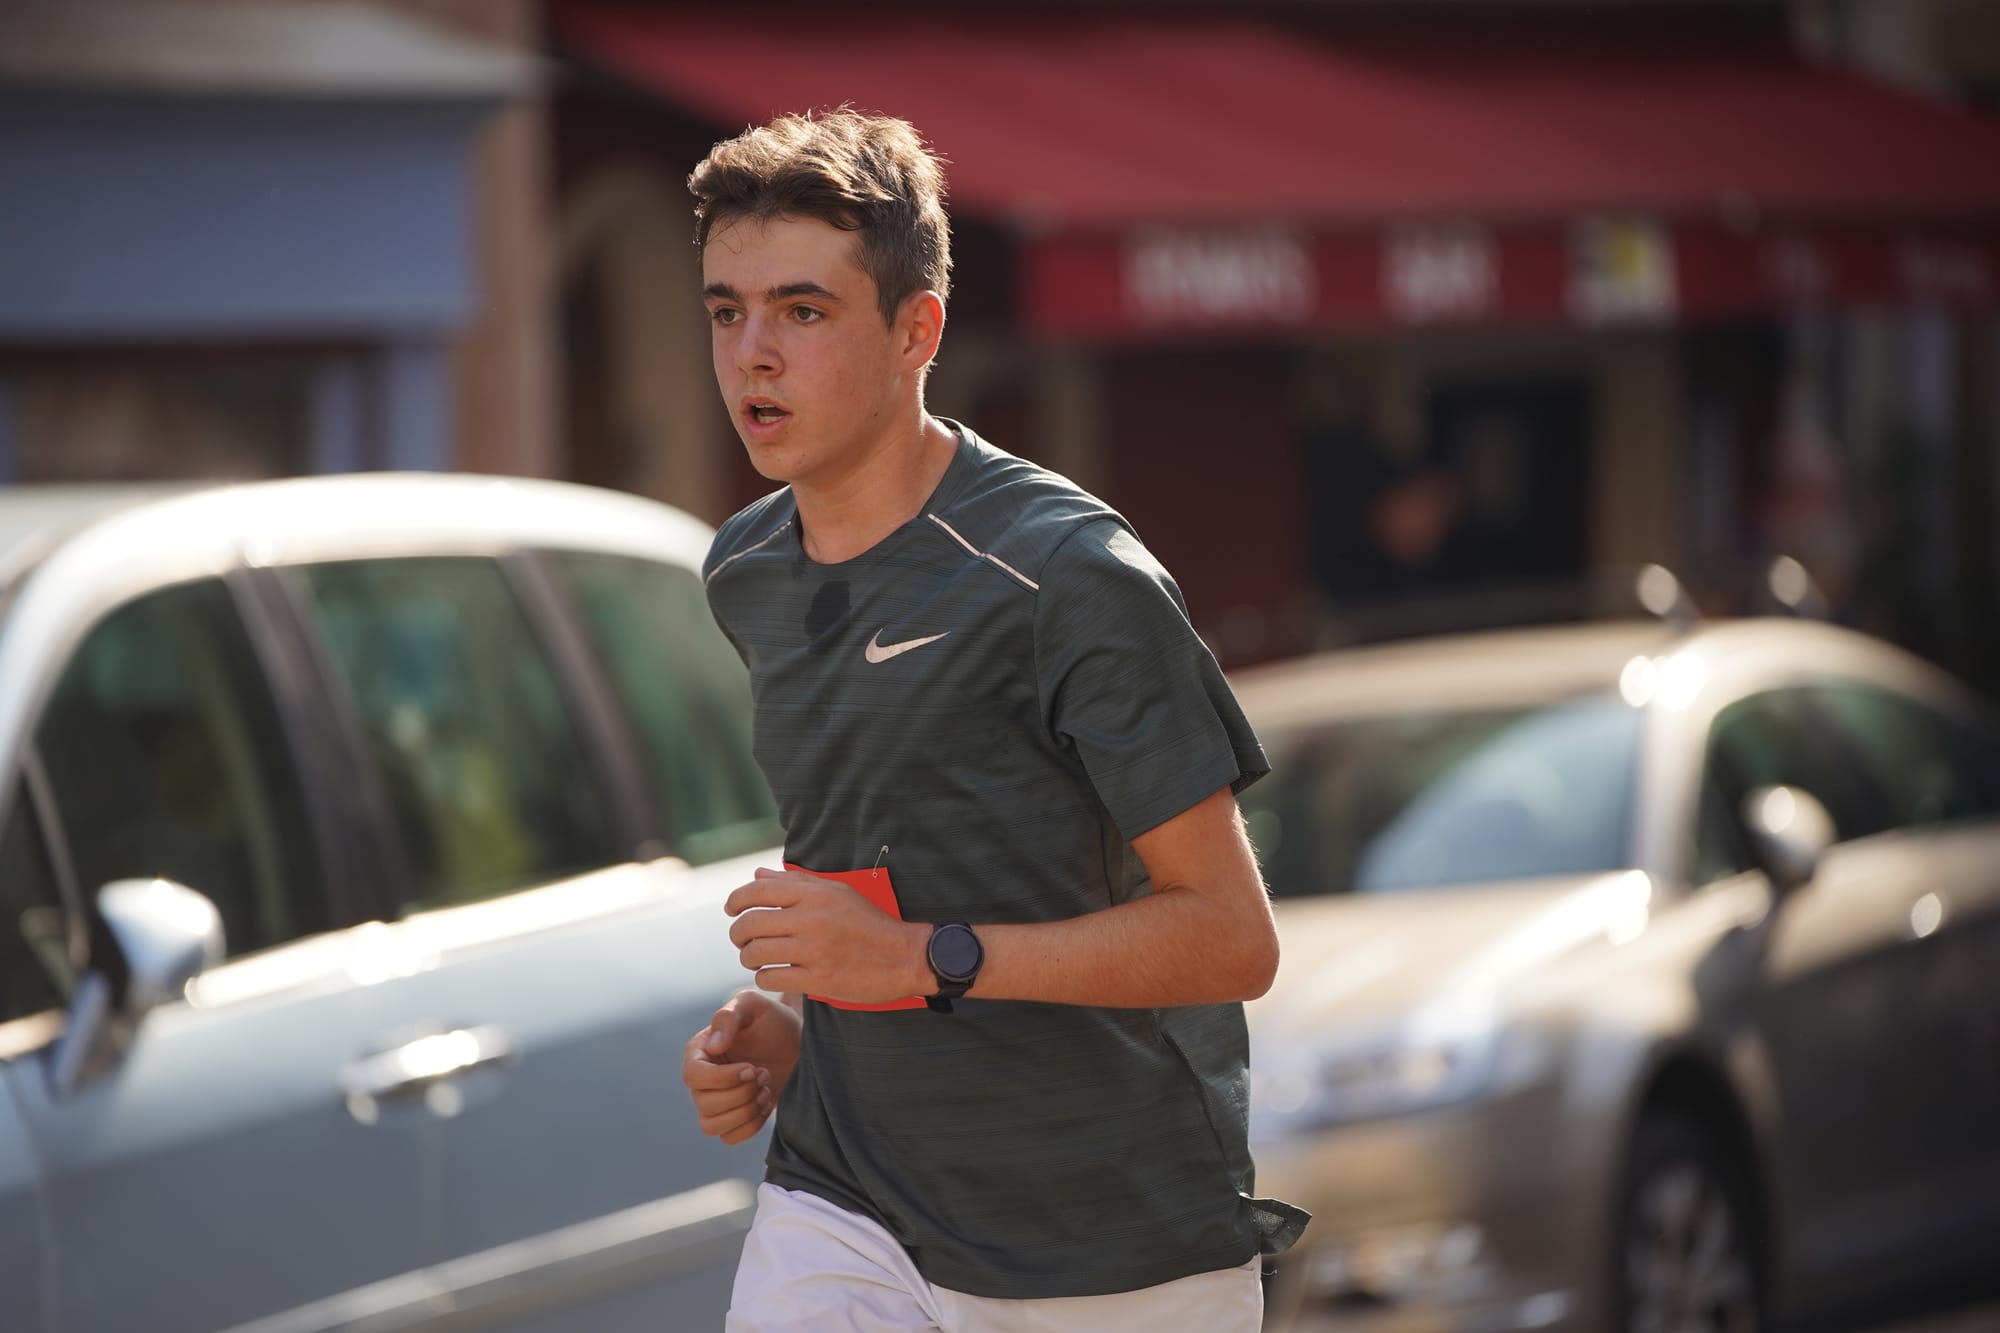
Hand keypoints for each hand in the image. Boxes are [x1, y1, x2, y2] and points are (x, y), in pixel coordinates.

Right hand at [683, 988, 800, 1144]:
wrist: (797, 1042)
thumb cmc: (773, 1020)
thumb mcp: (753, 1005)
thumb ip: (729, 1016)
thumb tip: (714, 1046)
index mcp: (700, 1051)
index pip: (693, 1076)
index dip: (722, 1078)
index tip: (752, 1067)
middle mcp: (702, 1079)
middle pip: (704, 1103)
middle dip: (741, 1093)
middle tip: (763, 1073)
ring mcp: (716, 1101)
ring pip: (712, 1126)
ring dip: (745, 1112)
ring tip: (765, 1089)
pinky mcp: (734, 1118)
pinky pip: (729, 1137)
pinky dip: (751, 1126)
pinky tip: (766, 1103)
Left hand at [725, 867, 929, 1003]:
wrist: (904, 957)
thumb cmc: (869, 922)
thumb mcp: (838, 892)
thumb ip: (796, 883)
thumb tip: (757, 875)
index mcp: (816, 894)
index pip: (758, 891)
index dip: (736, 900)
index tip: (731, 909)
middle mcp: (812, 920)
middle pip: (751, 924)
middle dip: (738, 933)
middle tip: (742, 939)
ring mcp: (814, 951)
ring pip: (756, 953)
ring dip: (748, 957)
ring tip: (757, 958)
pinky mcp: (818, 980)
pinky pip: (772, 978)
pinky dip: (764, 977)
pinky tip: (772, 975)